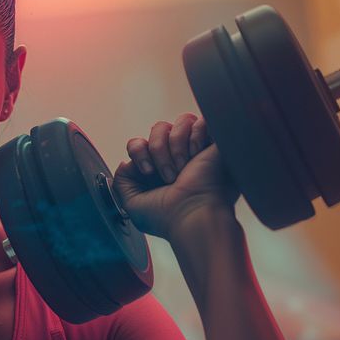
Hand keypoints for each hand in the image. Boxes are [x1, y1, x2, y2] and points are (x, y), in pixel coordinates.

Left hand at [111, 113, 239, 239]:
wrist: (194, 218)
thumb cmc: (166, 217)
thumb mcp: (132, 204)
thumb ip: (122, 181)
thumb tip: (125, 162)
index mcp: (159, 168)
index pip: (141, 142)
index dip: (138, 150)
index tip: (147, 171)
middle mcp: (179, 156)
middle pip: (159, 128)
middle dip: (158, 149)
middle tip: (167, 175)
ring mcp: (199, 148)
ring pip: (180, 122)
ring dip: (175, 146)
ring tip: (183, 168)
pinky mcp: (217, 143)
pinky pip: (201, 121)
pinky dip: (194, 137)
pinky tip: (196, 156)